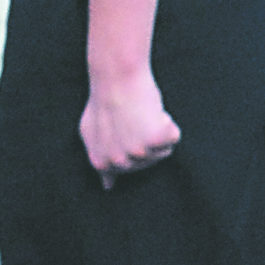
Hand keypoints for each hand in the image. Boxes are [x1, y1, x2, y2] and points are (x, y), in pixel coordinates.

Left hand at [80, 69, 180, 188]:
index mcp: (101, 162)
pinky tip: (152, 111)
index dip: (130, 145)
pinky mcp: (155, 140)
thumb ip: (99, 158)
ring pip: (163, 151)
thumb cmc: (104, 102)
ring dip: (157, 132)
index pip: (128, 169)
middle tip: (131, 120)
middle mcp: (119, 162)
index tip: (123, 132)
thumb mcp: (89, 132)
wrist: (115, 78)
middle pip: (148, 162)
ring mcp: (137, 153)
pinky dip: (168, 124)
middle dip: (145, 141)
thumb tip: (107, 186)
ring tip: (140, 115)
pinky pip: (174, 136)